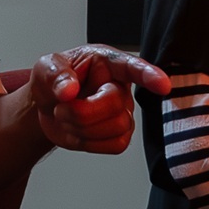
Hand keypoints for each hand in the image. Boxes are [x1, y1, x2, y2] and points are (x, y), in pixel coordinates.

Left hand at [29, 45, 169, 154]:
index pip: (132, 67)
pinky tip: (79, 132)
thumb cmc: (52, 82)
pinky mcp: (119, 135)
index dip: (149, 76)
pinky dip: (90, 143)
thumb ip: (56, 74)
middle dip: (81, 112)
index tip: (163, 85)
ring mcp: (123, 112)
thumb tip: (69, 89)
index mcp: (106, 63)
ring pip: (116, 128)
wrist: (46, 109)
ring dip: (82, 128)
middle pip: (115, 105)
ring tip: (68, 118)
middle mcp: (119, 87)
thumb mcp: (46, 68)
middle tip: (61, 108)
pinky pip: (115, 145)